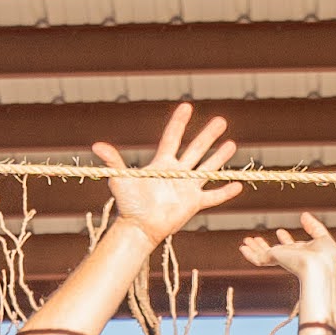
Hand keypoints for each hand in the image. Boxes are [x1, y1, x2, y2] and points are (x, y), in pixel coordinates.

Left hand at [94, 103, 246, 242]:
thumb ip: (113, 161)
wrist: (139, 228)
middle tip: (221, 121)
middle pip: (196, 149)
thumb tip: (97, 145)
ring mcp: (187, 188)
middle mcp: (177, 172)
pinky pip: (213, 197)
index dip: (179, 122)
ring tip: (232, 144)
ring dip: (220, 158)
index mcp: (162, 164)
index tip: (187, 106)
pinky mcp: (193, 204)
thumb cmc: (128, 204)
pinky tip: (238, 185)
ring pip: (207, 169)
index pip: (172, 138)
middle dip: (208, 135)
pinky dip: (225, 192)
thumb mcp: (121, 179)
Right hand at [240, 218, 335, 322]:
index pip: (290, 247)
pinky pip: (258, 259)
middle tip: (257, 239)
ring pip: (263, 255)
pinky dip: (249, 254)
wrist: (319, 266)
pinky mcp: (274, 259)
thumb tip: (304, 215)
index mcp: (302, 254)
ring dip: (255, 248)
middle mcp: (290, 257)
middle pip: (274, 251)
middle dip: (265, 246)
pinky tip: (243, 248)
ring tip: (246, 241)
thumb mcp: (323, 237)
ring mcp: (281, 259)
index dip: (285, 240)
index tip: (280, 232)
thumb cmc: (325, 257)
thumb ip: (313, 226)